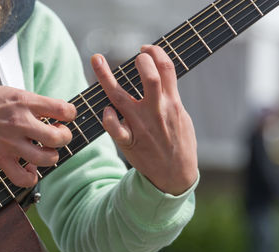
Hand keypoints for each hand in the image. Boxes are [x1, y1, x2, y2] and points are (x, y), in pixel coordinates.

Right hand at [0, 85, 75, 187]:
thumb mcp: (11, 91)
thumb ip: (33, 102)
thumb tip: (54, 111)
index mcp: (24, 102)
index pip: (63, 110)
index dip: (71, 114)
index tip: (66, 116)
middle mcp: (20, 123)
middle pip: (59, 138)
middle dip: (65, 137)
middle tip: (57, 134)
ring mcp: (10, 143)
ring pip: (47, 159)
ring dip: (52, 156)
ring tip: (45, 150)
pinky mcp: (1, 159)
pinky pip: (24, 178)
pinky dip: (32, 177)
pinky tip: (31, 167)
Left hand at [91, 45, 197, 194]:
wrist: (175, 175)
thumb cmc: (178, 143)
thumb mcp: (182, 116)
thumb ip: (170, 96)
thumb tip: (159, 76)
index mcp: (173, 104)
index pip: (166, 68)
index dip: (155, 51)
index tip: (146, 48)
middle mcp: (157, 112)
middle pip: (148, 77)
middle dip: (141, 60)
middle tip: (135, 56)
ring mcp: (141, 127)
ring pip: (120, 96)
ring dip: (105, 76)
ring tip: (97, 60)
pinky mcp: (130, 143)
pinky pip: (114, 128)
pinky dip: (108, 117)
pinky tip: (106, 110)